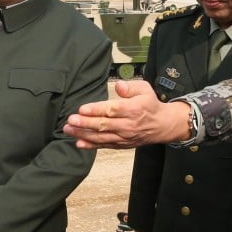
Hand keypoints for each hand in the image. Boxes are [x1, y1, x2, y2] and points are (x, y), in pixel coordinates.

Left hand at [63, 80, 192, 148]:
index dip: (96, 110)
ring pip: (101, 137)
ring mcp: (124, 137)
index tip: (82, 109)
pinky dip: (91, 145)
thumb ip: (131, 87)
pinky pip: (104, 146)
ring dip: (83, 134)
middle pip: (104, 125)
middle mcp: (128, 125)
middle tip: (70, 120)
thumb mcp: (145, 89)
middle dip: (85, 123)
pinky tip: (79, 143)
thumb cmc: (150, 104)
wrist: (162, 125)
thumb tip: (119, 85)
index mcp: (133, 109)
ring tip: (68, 129)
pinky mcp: (121, 144)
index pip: (112, 110)